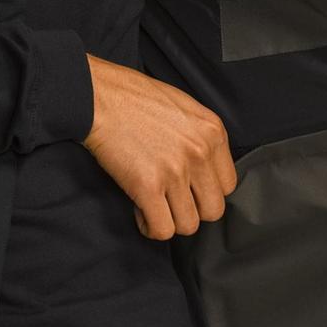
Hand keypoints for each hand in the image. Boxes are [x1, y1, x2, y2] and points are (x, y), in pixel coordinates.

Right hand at [82, 55, 237, 239]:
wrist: (98, 96)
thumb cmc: (134, 98)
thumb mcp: (184, 108)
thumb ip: (201, 138)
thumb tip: (204, 171)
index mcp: (213, 132)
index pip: (228, 185)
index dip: (206, 192)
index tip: (188, 190)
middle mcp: (200, 152)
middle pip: (213, 210)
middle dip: (191, 211)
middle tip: (171, 201)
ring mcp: (175, 171)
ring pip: (188, 225)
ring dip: (170, 221)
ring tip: (154, 206)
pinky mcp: (148, 186)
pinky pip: (162, 229)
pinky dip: (150, 227)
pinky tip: (140, 212)